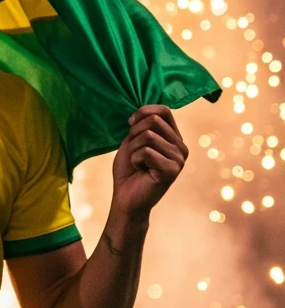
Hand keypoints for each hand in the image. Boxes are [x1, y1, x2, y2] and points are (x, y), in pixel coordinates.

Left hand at [111, 105, 187, 220]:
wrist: (126, 197)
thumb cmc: (129, 169)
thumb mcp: (134, 140)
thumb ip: (144, 124)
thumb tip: (147, 110)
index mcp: (174, 138)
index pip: (164, 110)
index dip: (143, 112)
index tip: (130, 124)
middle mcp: (181, 147)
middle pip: (153, 120)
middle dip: (134, 133)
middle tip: (135, 152)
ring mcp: (179, 159)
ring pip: (148, 135)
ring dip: (134, 149)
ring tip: (138, 163)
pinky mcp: (172, 170)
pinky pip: (146, 151)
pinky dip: (135, 159)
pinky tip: (141, 171)